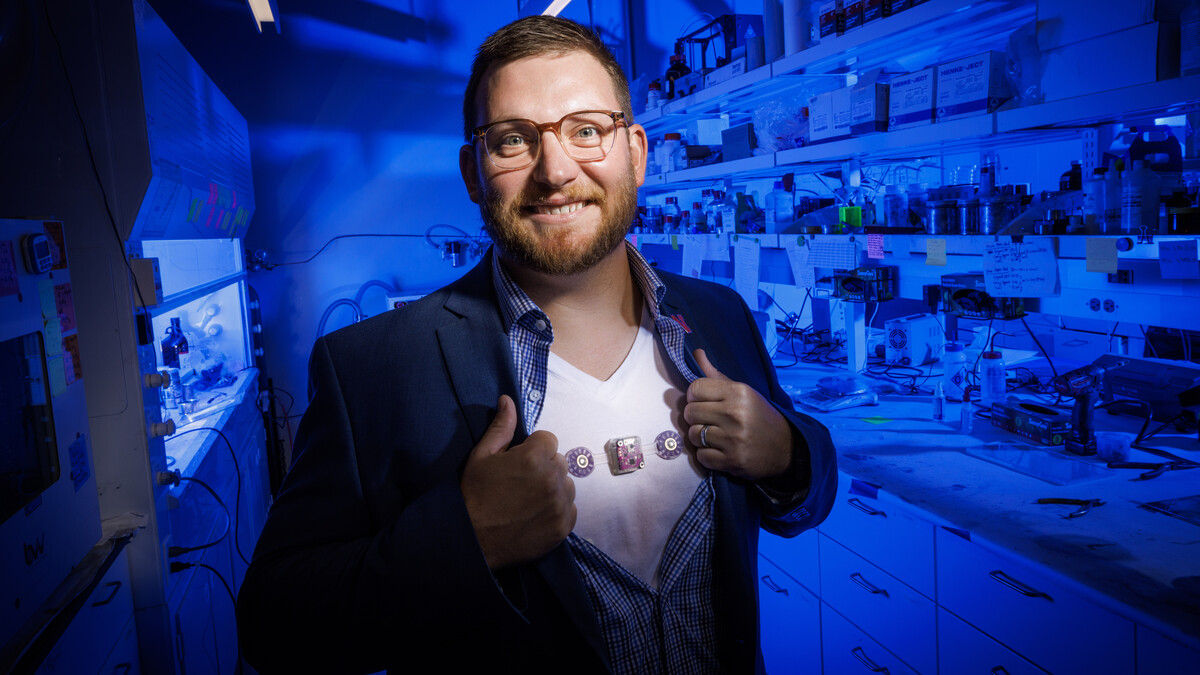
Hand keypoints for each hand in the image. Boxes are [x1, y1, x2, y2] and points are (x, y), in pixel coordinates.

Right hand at [460, 395, 575, 569]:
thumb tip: (508, 399)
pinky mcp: (564, 526)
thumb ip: (501, 427)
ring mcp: (560, 504)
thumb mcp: (481, 456)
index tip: (518, 464)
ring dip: (553, 489)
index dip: (532, 449)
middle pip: (560, 461)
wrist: (473, 540)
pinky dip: (557, 510)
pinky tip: (535, 515)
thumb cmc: (474, 495)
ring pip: (567, 485)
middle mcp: (552, 478)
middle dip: (544, 467)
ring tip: (528, 501)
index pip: (548, 439)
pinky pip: (571, 508)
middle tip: (520, 484)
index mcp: (533, 457)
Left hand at [684, 349, 792, 480]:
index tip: (703, 402)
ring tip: (714, 436)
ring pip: (693, 435)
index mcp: (738, 392)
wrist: (786, 448)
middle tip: (708, 420)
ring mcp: (733, 439)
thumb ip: (716, 375)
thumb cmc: (759, 416)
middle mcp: (735, 414)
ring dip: (699, 437)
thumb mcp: (743, 391)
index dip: (695, 396)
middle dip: (695, 417)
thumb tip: (696, 352)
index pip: (695, 388)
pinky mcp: (732, 461)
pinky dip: (706, 454)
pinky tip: (719, 450)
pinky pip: (701, 456)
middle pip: (690, 412)